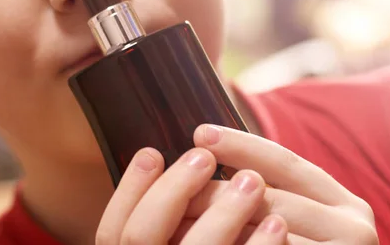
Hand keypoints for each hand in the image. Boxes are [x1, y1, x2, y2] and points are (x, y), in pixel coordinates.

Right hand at [96, 146, 287, 243]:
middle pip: (142, 237)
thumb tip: (166, 172)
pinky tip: (277, 223)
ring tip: (253, 180)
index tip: (153, 152)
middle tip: (203, 156)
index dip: (129, 189)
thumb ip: (164, 230)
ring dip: (224, 211)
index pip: (112, 233)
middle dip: (173, 188)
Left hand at [180, 125, 378, 244]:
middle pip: (270, 199)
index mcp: (344, 202)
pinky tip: (203, 244)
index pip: (286, 162)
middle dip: (216, 192)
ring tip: (174, 220)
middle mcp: (355, 228)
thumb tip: (207, 158)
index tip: (201, 133)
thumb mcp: (301, 217)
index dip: (242, 145)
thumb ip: (269, 193)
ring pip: (267, 235)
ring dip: (217, 228)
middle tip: (172, 186)